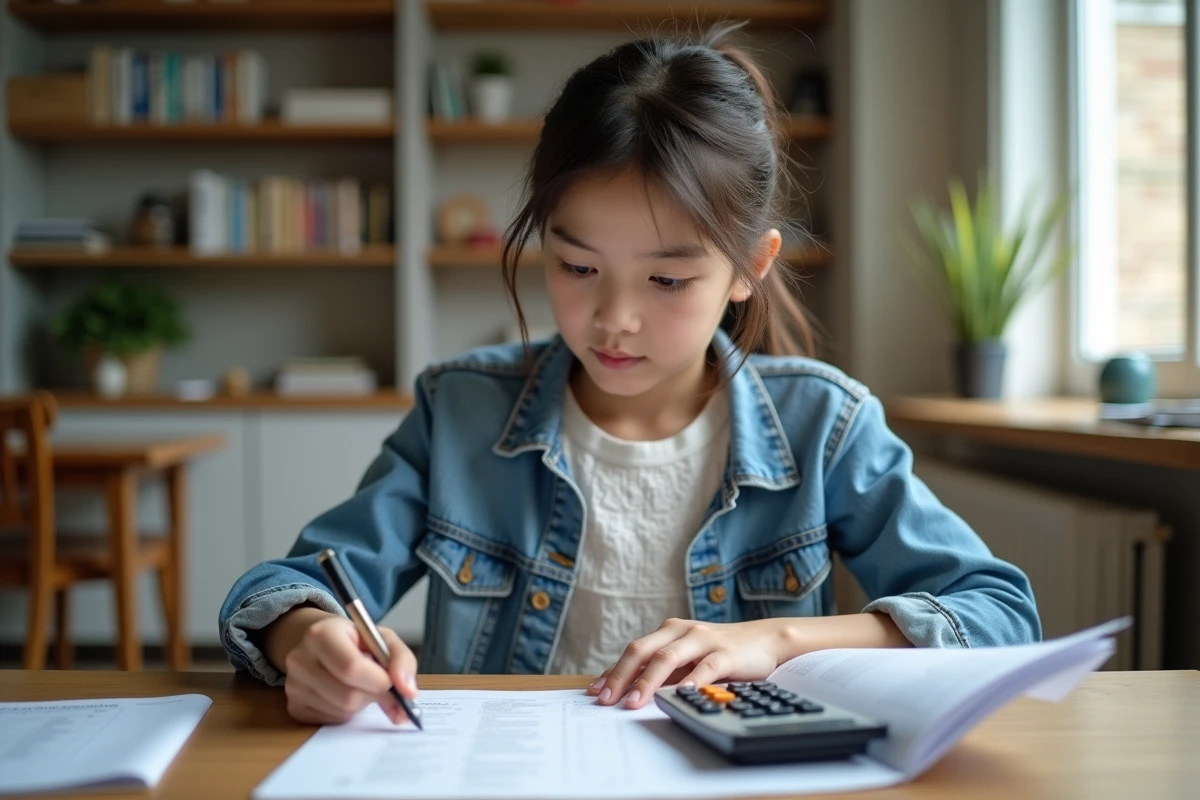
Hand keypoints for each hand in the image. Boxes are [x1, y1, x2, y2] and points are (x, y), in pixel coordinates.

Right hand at [281, 614, 418, 724]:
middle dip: (373, 695)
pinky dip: (348, 713)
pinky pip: (331, 721)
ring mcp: (293, 686)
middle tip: (383, 687)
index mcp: (321, 634)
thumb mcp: (382, 638)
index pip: (350, 666)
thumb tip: (409, 692)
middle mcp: (299, 659)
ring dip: (362, 704)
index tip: (392, 683)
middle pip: (347, 695)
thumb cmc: (355, 641)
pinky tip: (346, 694)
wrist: (321, 644)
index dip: (377, 681)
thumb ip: (402, 660)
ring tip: (362, 686)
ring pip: (342, 710)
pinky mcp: (295, 707)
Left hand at [586, 617, 790, 709]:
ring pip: (668, 657)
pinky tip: (681, 695)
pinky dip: (691, 682)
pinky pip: (706, 667)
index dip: (612, 672)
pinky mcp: (726, 652)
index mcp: (668, 632)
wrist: (765, 639)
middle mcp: (681, 631)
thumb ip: (663, 672)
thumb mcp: (687, 659)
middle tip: (606, 699)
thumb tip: (628, 692)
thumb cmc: (720, 652)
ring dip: (648, 681)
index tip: (594, 692)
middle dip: (621, 675)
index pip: (633, 652)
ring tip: (635, 702)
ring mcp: (703, 639)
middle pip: (642, 650)